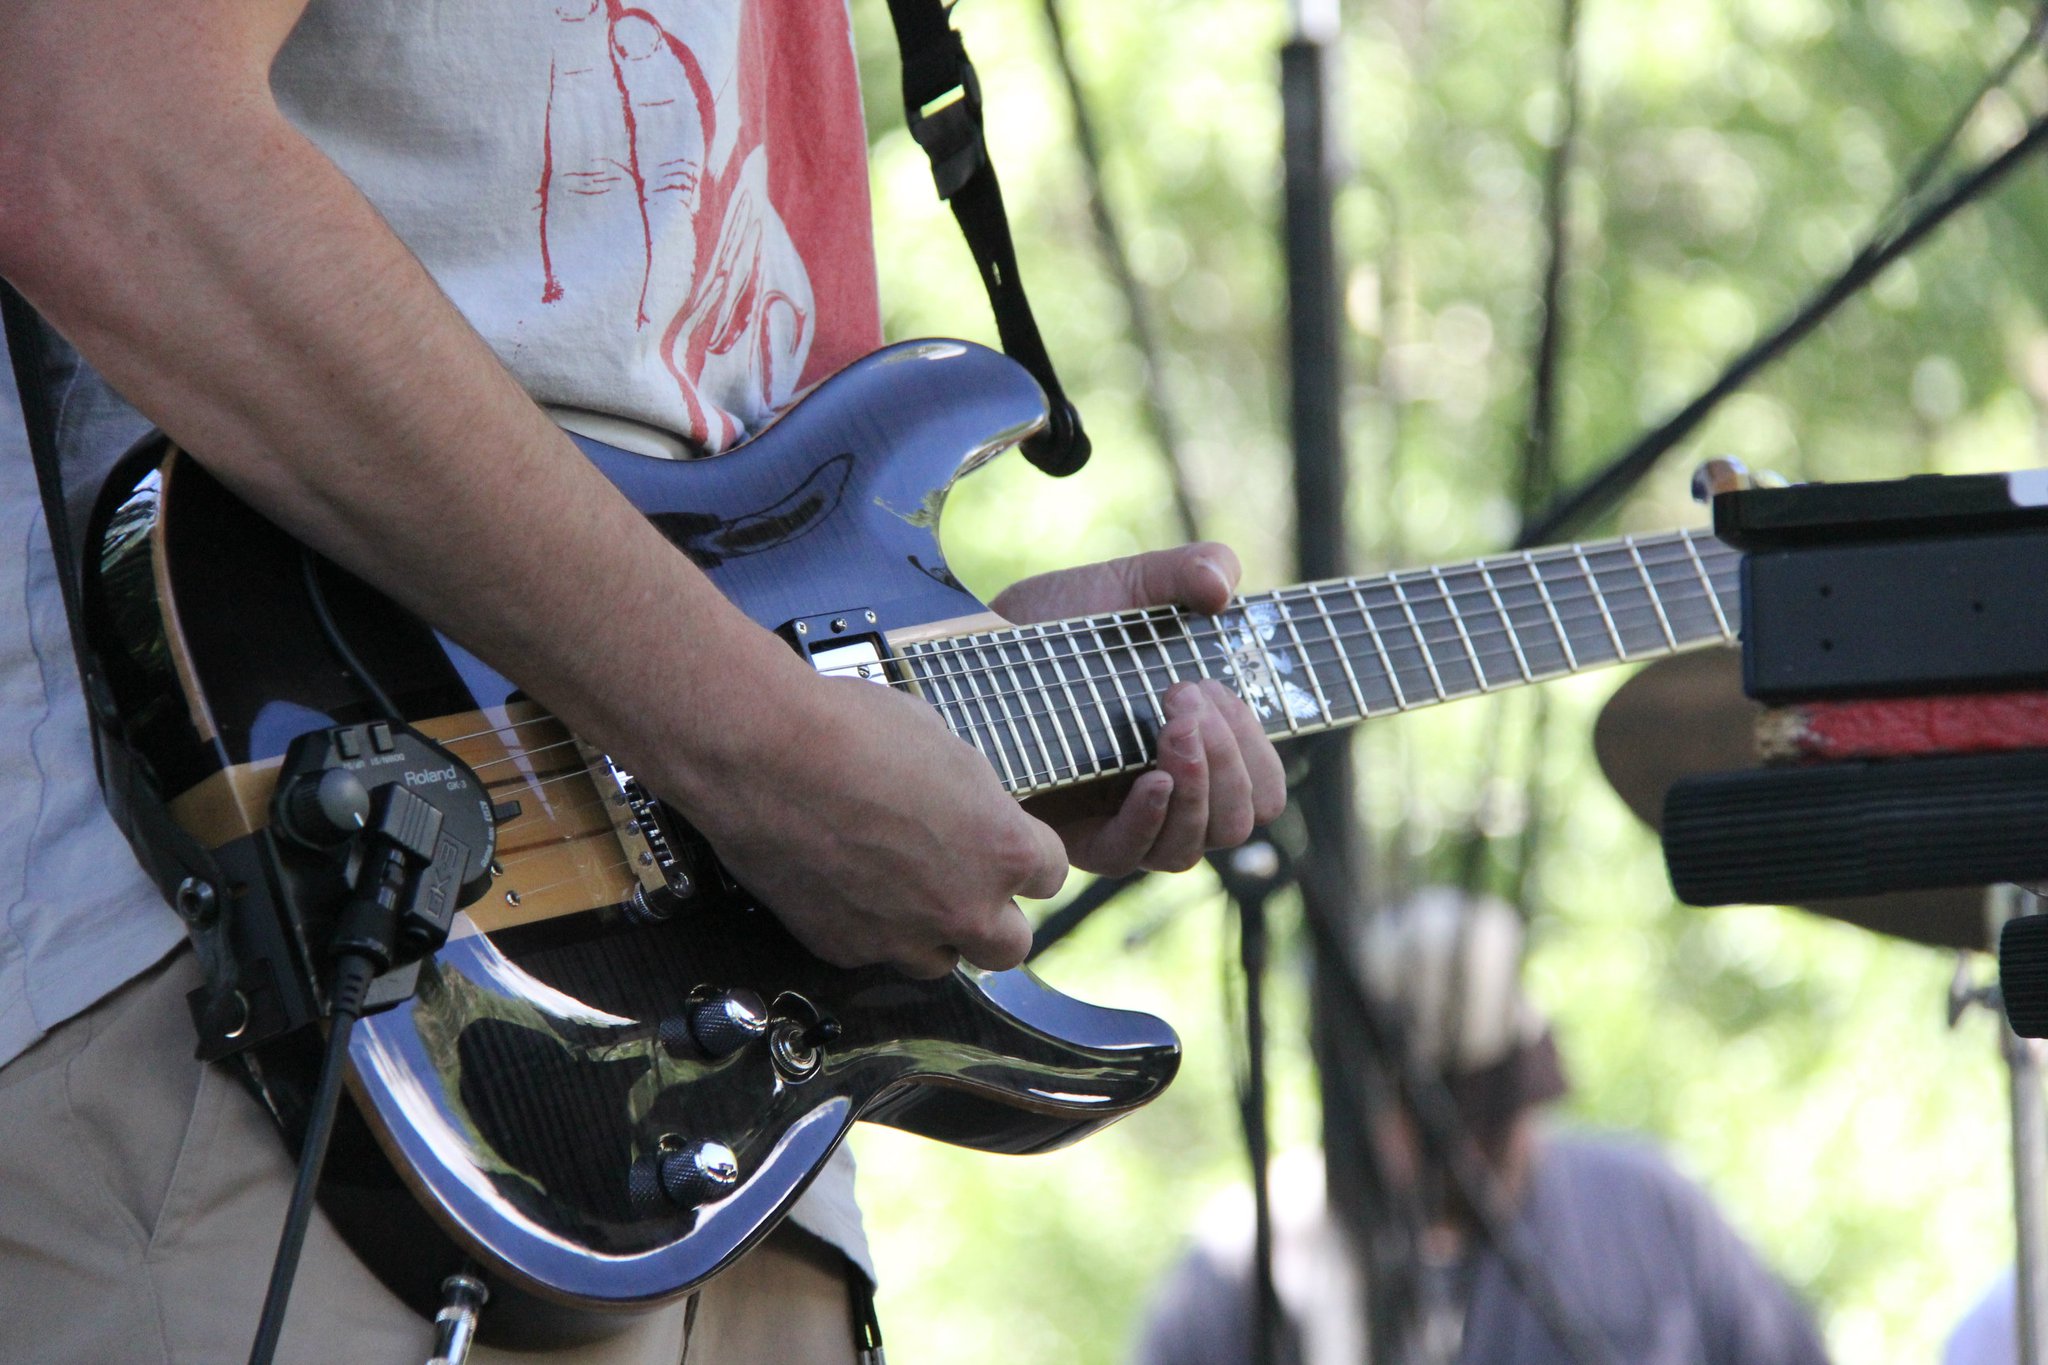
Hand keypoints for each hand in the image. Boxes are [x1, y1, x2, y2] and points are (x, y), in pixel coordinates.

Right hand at [668, 642, 1067, 978]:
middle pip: (1010, 945)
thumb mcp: (944, 745)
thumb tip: (969, 810)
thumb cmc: (851, 731)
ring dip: (932, 932)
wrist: (764, 753)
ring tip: (901, 888)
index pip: (1051, 875)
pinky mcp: (844, 948)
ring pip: (941, 962)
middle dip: (992, 916)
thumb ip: (973, 798)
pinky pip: (874, 953)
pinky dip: (869, 929)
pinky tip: (846, 886)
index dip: (1027, 857)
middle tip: (964, 883)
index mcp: (1003, 848)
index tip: (1007, 846)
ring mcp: (902, 937)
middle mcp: (962, 907)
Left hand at [992, 544, 1287, 873]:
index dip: (1254, 751)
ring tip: (1171, 726)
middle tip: (1185, 696)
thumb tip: (1224, 584)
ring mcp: (1120, 821)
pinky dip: (1153, 819)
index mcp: (1198, 751)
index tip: (1214, 688)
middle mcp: (1167, 795)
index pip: (1261, 787)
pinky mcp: (1070, 838)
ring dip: (1198, 785)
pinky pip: (1129, 855)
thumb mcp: (1130, 588)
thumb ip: (1188, 571)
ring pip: (1190, 845)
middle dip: (1229, 759)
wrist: (980, 644)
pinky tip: (1151, 778)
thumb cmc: (1062, 625)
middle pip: (1236, 821)